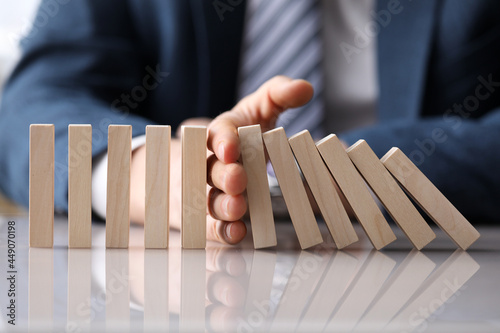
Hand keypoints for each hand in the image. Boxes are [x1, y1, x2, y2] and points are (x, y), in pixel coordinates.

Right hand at [206, 76, 313, 243]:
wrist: (224, 158)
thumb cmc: (246, 131)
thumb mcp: (262, 107)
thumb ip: (281, 94)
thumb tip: (305, 88)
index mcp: (223, 133)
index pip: (217, 133)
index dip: (222, 141)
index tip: (232, 147)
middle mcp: (213, 162)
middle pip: (211, 169)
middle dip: (224, 174)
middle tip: (239, 179)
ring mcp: (212, 190)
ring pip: (210, 199)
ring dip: (222, 205)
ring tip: (238, 208)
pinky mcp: (216, 215)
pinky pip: (215, 225)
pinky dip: (224, 231)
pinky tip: (239, 233)